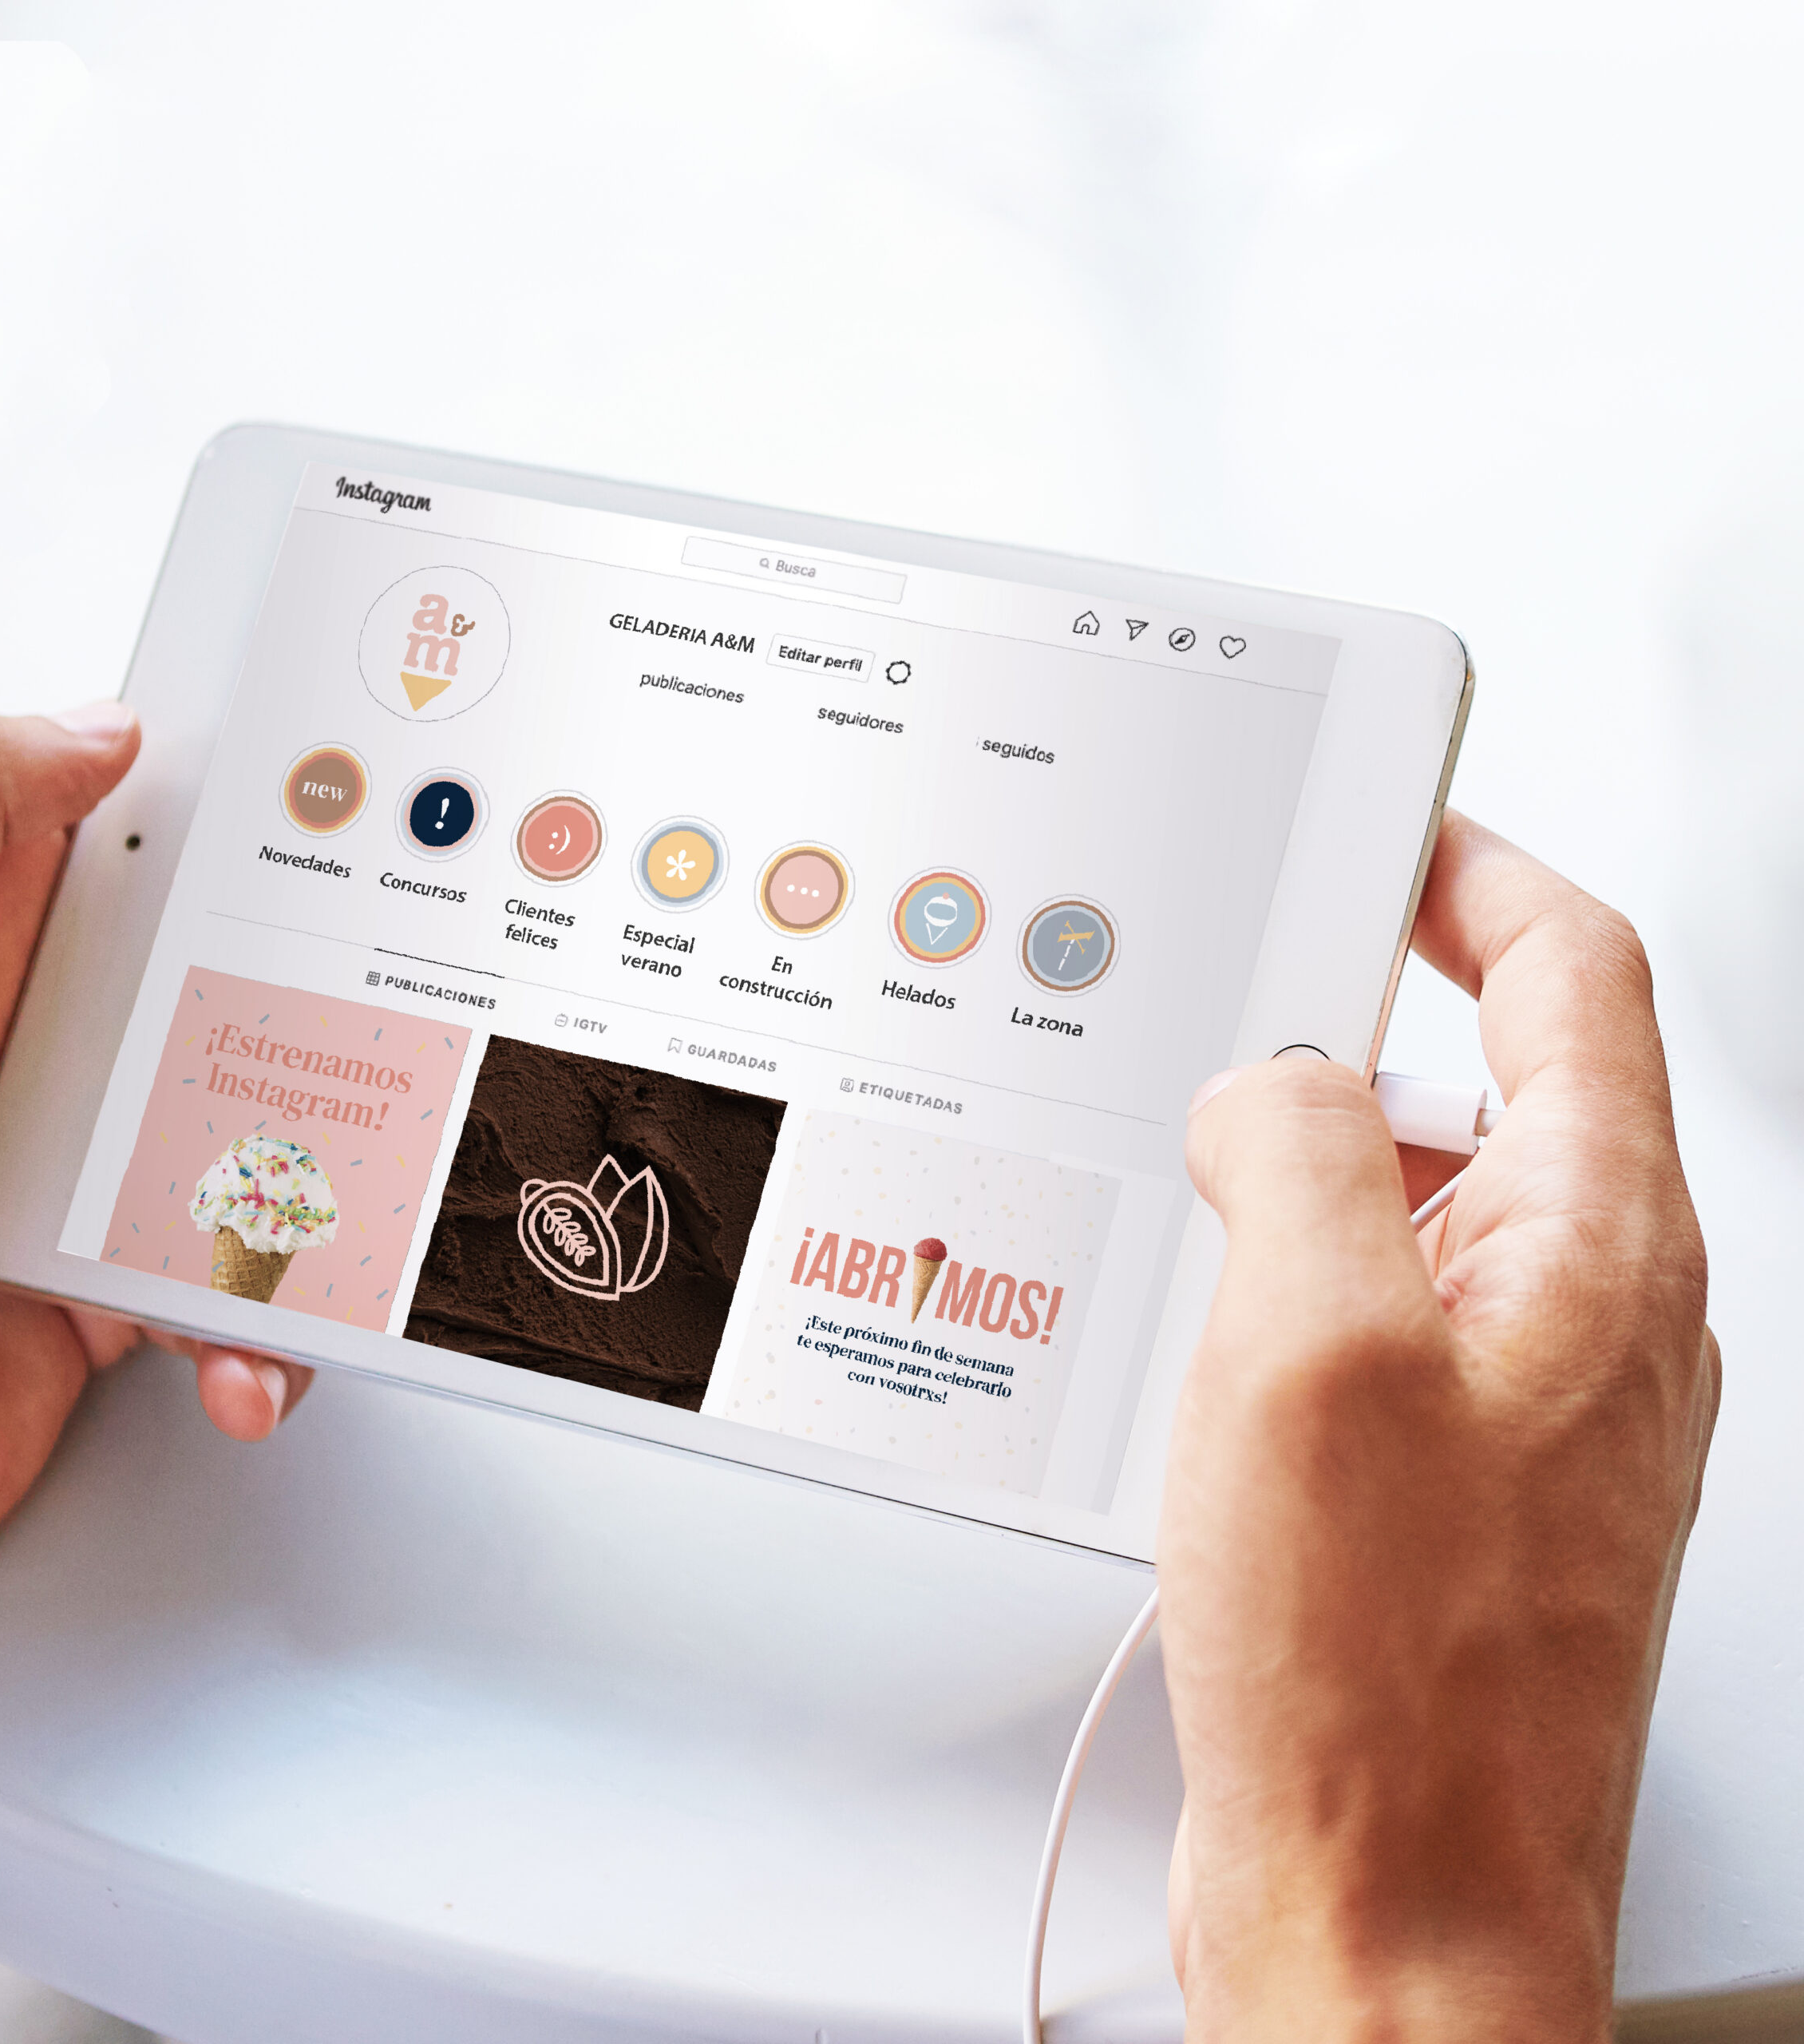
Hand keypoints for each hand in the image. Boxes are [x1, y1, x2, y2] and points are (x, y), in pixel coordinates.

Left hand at [0, 707, 311, 1657]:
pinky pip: (226, 1293)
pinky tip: (237, 1348)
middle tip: (394, 1037)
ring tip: (322, 1231)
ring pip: (255, 1148)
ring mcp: (71, 1181)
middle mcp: (27, 1056)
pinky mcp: (98, 1302)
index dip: (242, 822)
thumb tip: (93, 725)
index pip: (131, 843)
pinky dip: (258, 1331)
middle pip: (229, 997)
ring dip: (312, 1197)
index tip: (355, 821)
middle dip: (321, 1018)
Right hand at [1159, 813, 1719, 2041]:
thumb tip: (1277, 1079)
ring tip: (1200, 1198)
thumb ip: (1304, 1149)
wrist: (1386, 1910)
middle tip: (1243, 1007)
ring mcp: (1524, 1402)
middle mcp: (1588, 1316)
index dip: (1475, 874)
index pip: (1571, 976)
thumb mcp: (1313, 1345)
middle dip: (1363, 1024)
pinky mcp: (1449, 1477)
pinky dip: (1290, 1283)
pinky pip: (1376, 1316)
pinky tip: (1208, 1336)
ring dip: (1309, 1171)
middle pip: (1499, 1080)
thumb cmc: (1384, 1670)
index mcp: (1600, 1247)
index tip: (1388, 826)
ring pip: (1422, 1204)